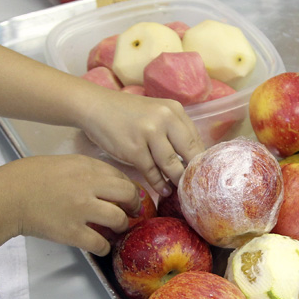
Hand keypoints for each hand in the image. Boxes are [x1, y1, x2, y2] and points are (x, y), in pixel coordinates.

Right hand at [4, 154, 143, 255]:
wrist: (6, 197)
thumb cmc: (28, 178)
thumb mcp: (63, 163)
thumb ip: (86, 171)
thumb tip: (108, 183)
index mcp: (86, 167)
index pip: (121, 177)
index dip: (130, 188)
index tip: (130, 196)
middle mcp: (87, 186)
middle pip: (128, 195)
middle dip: (134, 205)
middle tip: (132, 212)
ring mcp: (81, 210)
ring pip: (118, 219)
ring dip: (121, 226)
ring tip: (117, 228)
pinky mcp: (71, 232)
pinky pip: (100, 243)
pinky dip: (105, 246)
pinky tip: (102, 245)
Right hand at [79, 90, 203, 196]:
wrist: (96, 107)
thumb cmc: (128, 113)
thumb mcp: (156, 112)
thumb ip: (174, 130)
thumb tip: (192, 158)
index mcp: (174, 110)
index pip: (196, 139)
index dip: (201, 160)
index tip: (202, 174)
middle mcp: (165, 119)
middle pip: (189, 153)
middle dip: (193, 173)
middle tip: (195, 187)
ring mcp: (149, 133)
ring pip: (172, 165)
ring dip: (177, 180)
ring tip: (181, 191)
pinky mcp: (134, 149)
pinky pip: (152, 172)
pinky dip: (159, 184)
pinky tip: (164, 190)